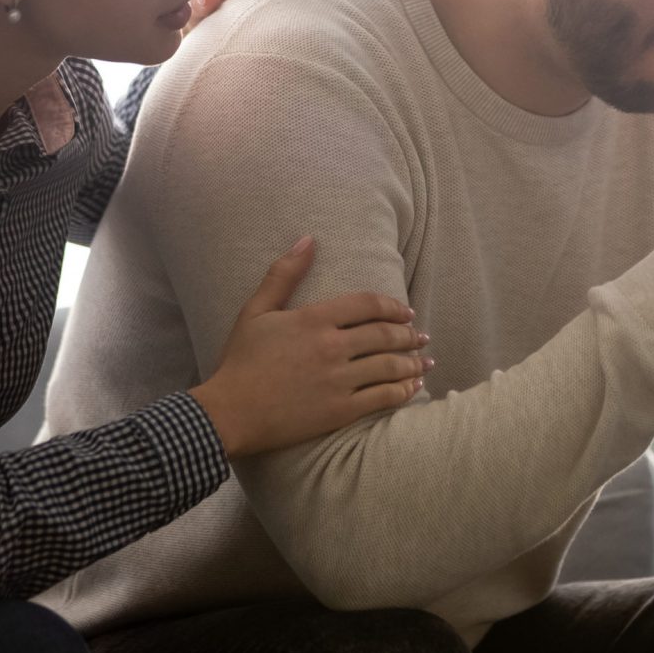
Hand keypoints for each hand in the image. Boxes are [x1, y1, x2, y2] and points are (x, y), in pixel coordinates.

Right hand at [189, 236, 428, 459]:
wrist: (229, 413)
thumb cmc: (240, 361)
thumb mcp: (257, 311)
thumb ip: (284, 274)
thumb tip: (309, 239)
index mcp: (314, 319)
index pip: (367, 304)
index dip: (392, 307)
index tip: (406, 312)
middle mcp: (332, 347)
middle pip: (384, 335)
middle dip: (409, 335)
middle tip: (422, 336)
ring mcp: (339, 380)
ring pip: (389, 367)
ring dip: (413, 364)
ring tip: (425, 362)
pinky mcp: (340, 411)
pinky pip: (382, 398)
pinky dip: (403, 392)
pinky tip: (413, 389)